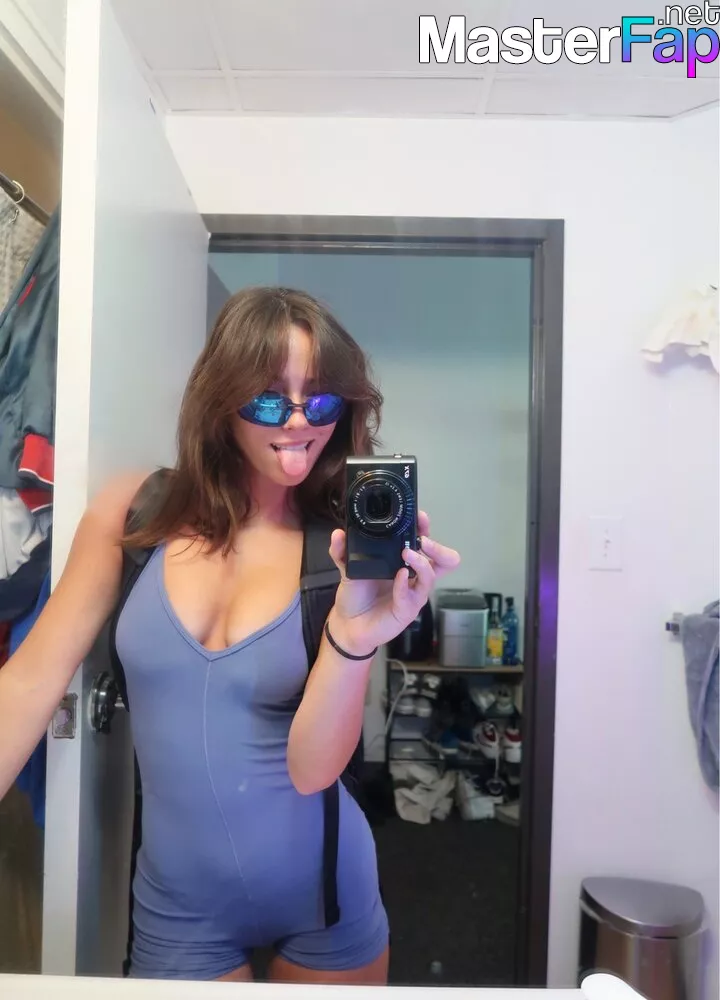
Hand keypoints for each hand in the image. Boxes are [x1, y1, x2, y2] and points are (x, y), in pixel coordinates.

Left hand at [326, 511, 460, 656]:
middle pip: (445, 561)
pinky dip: (405, 584)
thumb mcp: (346, 568)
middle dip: (439, 548)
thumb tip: (338, 533)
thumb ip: (342, 551)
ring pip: (431, 576)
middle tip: (423, 540)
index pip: (424, 542)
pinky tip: (399, 577)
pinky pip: (411, 596)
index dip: (425, 529)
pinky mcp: (406, 610)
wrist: (348, 623)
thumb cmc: (356, 594)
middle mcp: (413, 576)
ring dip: (422, 563)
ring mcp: (412, 593)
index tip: (420, 517)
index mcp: (404, 562)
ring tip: (408, 554)